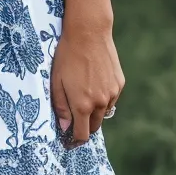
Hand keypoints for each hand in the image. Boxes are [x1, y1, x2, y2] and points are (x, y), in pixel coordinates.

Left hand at [50, 19, 123, 147]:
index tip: (68, 141)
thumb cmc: (67, 55)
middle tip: (74, 120)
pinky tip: (93, 83)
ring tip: (82, 95)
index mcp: (83, 105)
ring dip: (94, 111)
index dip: (74, 140)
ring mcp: (112, 93)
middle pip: (94, 126)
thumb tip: (64, 126)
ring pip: (103, 112)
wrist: (88, 33)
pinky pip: (111, 98)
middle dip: (84, 127)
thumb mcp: (56, 81)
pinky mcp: (119, 83)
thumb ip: (61, 106)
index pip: (82, 134)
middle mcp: (100, 103)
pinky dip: (103, 97)